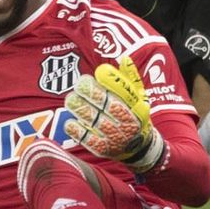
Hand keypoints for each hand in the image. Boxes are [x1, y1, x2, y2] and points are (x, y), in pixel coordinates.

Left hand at [65, 56, 165, 171]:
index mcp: (137, 108)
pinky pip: (89, 140)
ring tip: (70, 100)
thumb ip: (130, 78)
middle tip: (78, 85)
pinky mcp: (105, 150)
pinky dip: (78, 131)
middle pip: (109, 106)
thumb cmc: (134, 115)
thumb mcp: (138, 97)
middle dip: (93, 95)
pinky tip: (70, 122)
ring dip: (82, 110)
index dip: (111, 82)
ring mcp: (117, 138)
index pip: (125, 93)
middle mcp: (128, 123)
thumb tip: (124, 58)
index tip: (98, 72)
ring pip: (97, 122)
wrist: (139, 148)